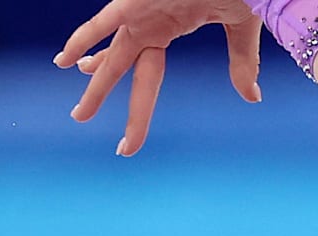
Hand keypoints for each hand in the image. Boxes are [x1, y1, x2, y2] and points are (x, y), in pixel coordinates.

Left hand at [55, 0, 265, 156]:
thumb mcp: (240, 28)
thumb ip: (241, 61)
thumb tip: (252, 97)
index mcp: (170, 27)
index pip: (148, 77)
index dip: (139, 111)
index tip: (128, 140)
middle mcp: (150, 23)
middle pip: (120, 67)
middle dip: (99, 92)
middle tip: (80, 117)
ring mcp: (141, 11)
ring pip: (111, 53)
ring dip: (92, 78)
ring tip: (77, 109)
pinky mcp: (137, 0)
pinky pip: (105, 21)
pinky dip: (85, 39)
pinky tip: (65, 60)